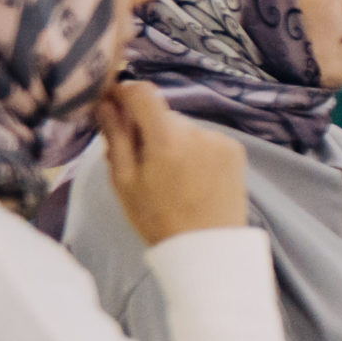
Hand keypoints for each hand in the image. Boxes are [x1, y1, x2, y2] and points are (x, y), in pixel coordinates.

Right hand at [93, 81, 247, 245]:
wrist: (207, 248)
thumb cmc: (157, 218)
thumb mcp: (125, 181)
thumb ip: (116, 137)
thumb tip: (105, 103)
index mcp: (167, 139)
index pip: (143, 93)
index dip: (124, 92)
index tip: (112, 102)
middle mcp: (198, 132)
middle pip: (163, 114)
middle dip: (147, 128)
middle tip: (139, 159)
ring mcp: (221, 139)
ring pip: (184, 127)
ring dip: (172, 139)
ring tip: (169, 175)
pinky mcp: (236, 150)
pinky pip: (205, 139)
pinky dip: (194, 149)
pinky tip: (191, 177)